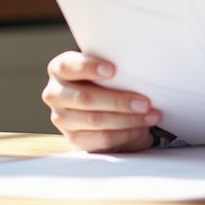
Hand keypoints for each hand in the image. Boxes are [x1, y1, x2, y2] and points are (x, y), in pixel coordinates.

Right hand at [42, 51, 160, 152]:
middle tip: (145, 102)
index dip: (89, 67)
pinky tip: (140, 128)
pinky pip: (101, 139)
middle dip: (119, 101)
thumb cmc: (106, 80)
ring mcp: (61, 118)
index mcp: (59, 69)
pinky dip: (124, 134)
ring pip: (95, 120)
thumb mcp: (105, 68)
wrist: (103, 105)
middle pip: (85, 98)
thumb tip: (137, 67)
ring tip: (150, 115)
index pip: (68, 66)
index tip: (113, 70)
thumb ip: (111, 65)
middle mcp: (55, 94)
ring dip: (127, 119)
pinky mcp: (73, 139)